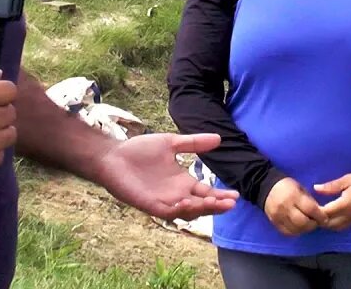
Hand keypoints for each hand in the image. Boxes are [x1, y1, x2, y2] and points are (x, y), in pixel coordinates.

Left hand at [96, 133, 237, 221]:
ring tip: (214, 202)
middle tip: (230, 203)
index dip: (221, 195)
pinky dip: (179, 210)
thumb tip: (219, 138)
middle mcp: (176, 195)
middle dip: (216, 206)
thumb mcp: (171, 143)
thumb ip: (194, 143)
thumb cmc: (140, 150)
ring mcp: (164, 202)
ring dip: (201, 209)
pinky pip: (168, 212)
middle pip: (201, 206)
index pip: (206, 193)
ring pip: (188, 212)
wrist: (114, 156)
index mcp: (182, 182)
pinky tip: (188, 203)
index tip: (236, 195)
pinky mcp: (150, 205)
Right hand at [263, 177, 327, 235]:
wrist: (264, 186)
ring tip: (308, 225)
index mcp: (293, 196)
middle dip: (313, 224)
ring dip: (305, 229)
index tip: (325, 218)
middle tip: (317, 222)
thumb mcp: (300, 188)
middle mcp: (285, 207)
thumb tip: (320, 214)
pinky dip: (296, 232)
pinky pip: (287, 232)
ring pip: (295, 230)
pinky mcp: (274, 222)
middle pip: (303, 222)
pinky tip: (299, 227)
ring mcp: (278, 216)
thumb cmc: (286, 186)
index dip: (320, 216)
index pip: (310, 209)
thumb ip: (310, 201)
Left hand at [313, 172, 350, 230]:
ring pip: (333, 228)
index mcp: (344, 205)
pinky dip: (332, 225)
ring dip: (325, 223)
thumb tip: (315, 188)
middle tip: (311, 210)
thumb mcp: (345, 180)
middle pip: (328, 223)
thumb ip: (330, 186)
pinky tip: (328, 217)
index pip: (325, 213)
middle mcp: (347, 216)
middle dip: (318, 219)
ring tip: (319, 214)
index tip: (308, 205)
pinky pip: (340, 228)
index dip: (315, 211)